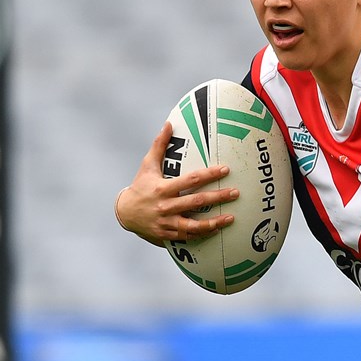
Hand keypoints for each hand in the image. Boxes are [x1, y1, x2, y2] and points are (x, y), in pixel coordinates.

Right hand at [115, 123, 239, 245]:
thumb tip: (169, 124)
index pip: (190, 180)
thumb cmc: (140, 186)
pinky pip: (188, 236)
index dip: (209, 174)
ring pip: (193, 225)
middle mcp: (165, 206)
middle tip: (235, 193)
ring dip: (214, 222)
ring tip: (231, 218)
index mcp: (162, 188)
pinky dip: (203, 233)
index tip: (225, 170)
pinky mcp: (167, 235)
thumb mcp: (147, 165)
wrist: (125, 213)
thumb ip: (159, 145)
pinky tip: (217, 229)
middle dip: (217, 197)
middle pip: (196, 201)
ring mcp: (166, 222)